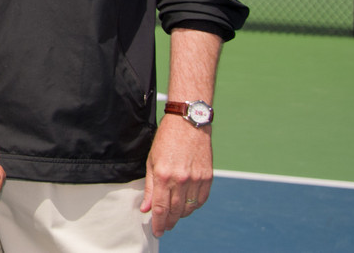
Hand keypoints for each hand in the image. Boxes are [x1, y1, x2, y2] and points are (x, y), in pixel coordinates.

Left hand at [140, 115, 212, 236]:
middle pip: (174, 211)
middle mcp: (180, 180)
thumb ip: (150, 187)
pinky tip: (187, 206)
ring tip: (173, 217)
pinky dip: (193, 207)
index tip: (156, 231)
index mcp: (163, 175)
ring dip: (180, 215)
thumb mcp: (152, 160)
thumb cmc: (167, 139)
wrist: (189, 123)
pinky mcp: (207, 177)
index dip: (158, 223)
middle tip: (164, 227)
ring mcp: (196, 179)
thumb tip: (146, 208)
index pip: (160, 208)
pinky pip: (201, 200)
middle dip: (168, 222)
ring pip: (188, 208)